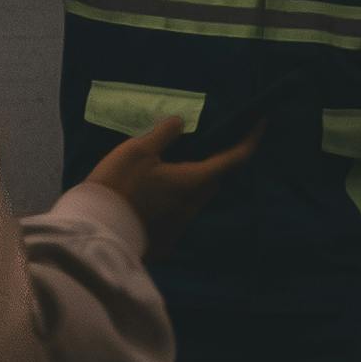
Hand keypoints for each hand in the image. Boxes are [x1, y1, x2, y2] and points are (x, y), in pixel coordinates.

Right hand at [81, 113, 263, 252]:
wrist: (99, 230)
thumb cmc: (120, 184)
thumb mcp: (138, 149)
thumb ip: (164, 134)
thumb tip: (182, 122)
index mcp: (192, 181)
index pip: (232, 160)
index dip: (249, 140)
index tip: (261, 123)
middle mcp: (193, 206)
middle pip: (213, 180)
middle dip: (212, 161)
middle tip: (196, 143)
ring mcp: (180, 226)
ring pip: (195, 197)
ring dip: (189, 180)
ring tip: (166, 165)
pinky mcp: (166, 239)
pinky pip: (178, 211)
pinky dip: (172, 197)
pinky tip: (150, 191)